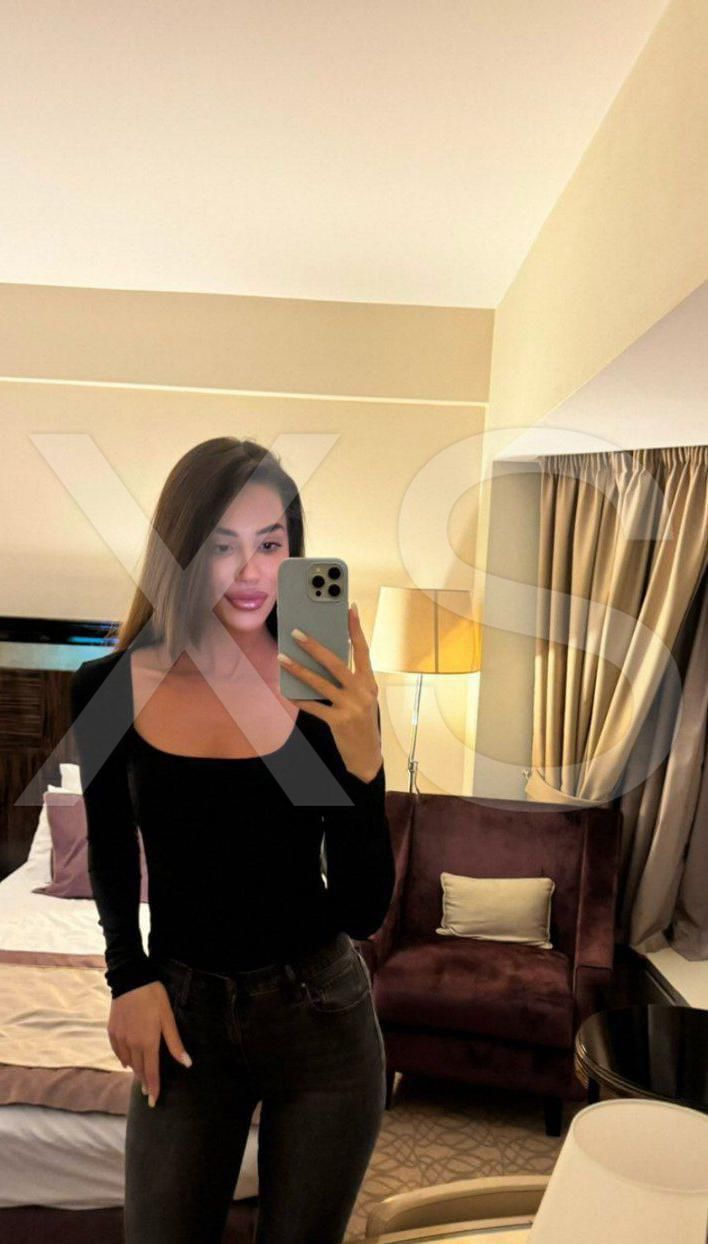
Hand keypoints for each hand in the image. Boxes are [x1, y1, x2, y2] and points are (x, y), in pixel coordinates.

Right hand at [107, 981, 191, 1107]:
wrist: (130, 980)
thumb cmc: (153, 997)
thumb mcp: (168, 1018)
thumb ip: (175, 1043)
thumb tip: (186, 1064)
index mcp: (148, 1042)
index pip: (151, 1071)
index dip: (153, 1087)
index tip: (154, 1101)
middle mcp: (132, 1044)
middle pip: (139, 1069)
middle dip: (144, 1082)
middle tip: (148, 1093)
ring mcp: (120, 1038)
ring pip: (128, 1061)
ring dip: (135, 1070)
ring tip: (140, 1077)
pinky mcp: (112, 1031)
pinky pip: (117, 1051)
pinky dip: (123, 1059)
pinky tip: (126, 1061)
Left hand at [278, 603, 382, 781]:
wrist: (367, 755)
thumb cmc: (361, 721)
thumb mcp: (362, 698)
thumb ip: (349, 679)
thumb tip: (324, 658)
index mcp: (369, 682)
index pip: (362, 650)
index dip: (356, 629)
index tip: (350, 609)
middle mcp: (362, 692)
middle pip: (336, 663)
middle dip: (315, 647)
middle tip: (297, 633)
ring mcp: (351, 707)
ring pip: (320, 683)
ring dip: (299, 669)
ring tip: (282, 658)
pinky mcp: (339, 721)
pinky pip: (314, 706)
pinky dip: (299, 699)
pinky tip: (286, 691)